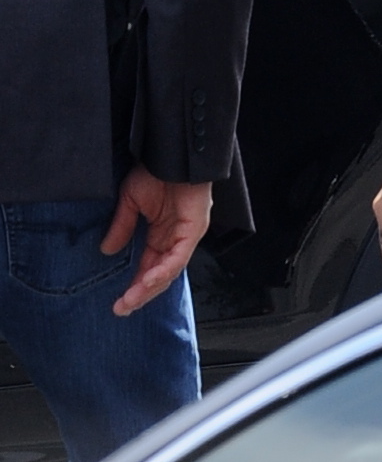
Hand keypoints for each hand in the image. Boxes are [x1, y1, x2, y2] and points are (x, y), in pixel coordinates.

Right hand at [102, 165, 212, 316]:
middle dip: (141, 294)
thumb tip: (107, 250)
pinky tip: (147, 281)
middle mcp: (175, 238)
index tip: (119, 302)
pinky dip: (163, 270)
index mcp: (161, 233)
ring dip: (149, 288)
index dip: (134, 285)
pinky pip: (178, 257)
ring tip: (130, 300)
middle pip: (159, 275)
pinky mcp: (194, 230)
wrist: (174, 153)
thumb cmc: (157, 169)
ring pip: (169, 271)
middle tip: (122, 309)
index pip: (148, 266)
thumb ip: (121, 226)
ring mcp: (186, 235)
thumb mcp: (131, 200)